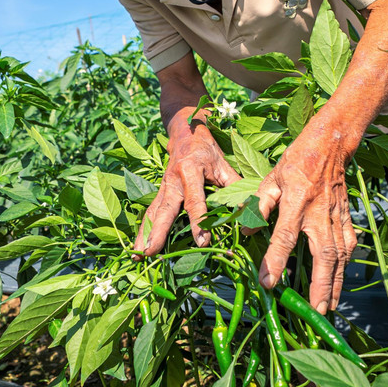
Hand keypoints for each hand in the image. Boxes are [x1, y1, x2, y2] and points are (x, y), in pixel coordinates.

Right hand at [134, 119, 240, 255]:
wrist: (185, 131)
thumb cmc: (207, 149)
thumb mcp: (222, 163)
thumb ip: (235, 184)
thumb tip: (250, 207)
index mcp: (190, 170)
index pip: (195, 201)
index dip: (199, 222)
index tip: (203, 241)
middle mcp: (173, 180)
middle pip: (164, 209)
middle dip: (157, 232)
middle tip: (150, 252)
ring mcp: (163, 186)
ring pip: (152, 212)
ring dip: (144, 234)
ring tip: (137, 255)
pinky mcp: (159, 191)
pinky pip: (151, 211)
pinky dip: (144, 229)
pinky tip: (137, 246)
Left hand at [253, 123, 356, 313]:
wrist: (329, 145)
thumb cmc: (295, 161)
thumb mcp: (270, 178)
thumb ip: (258, 206)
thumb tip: (245, 232)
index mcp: (295, 202)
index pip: (284, 237)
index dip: (275, 261)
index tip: (268, 283)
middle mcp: (319, 213)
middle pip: (323, 254)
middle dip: (321, 284)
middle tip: (316, 311)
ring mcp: (337, 217)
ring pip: (340, 256)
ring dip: (335, 283)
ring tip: (329, 308)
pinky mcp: (348, 218)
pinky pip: (349, 247)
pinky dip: (345, 268)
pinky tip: (340, 284)